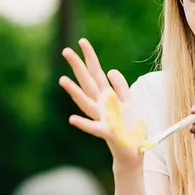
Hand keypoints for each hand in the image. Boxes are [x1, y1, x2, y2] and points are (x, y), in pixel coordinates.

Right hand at [58, 38, 141, 169]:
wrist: (132, 153)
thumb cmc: (130, 128)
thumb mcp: (129, 103)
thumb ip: (121, 87)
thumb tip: (110, 70)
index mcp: (108, 98)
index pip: (97, 74)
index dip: (91, 58)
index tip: (82, 42)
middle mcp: (101, 107)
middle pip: (88, 84)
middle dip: (78, 67)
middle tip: (65, 51)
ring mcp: (102, 119)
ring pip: (86, 103)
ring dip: (74, 92)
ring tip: (62, 80)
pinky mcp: (107, 133)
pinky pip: (94, 127)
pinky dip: (83, 124)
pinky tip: (71, 119)